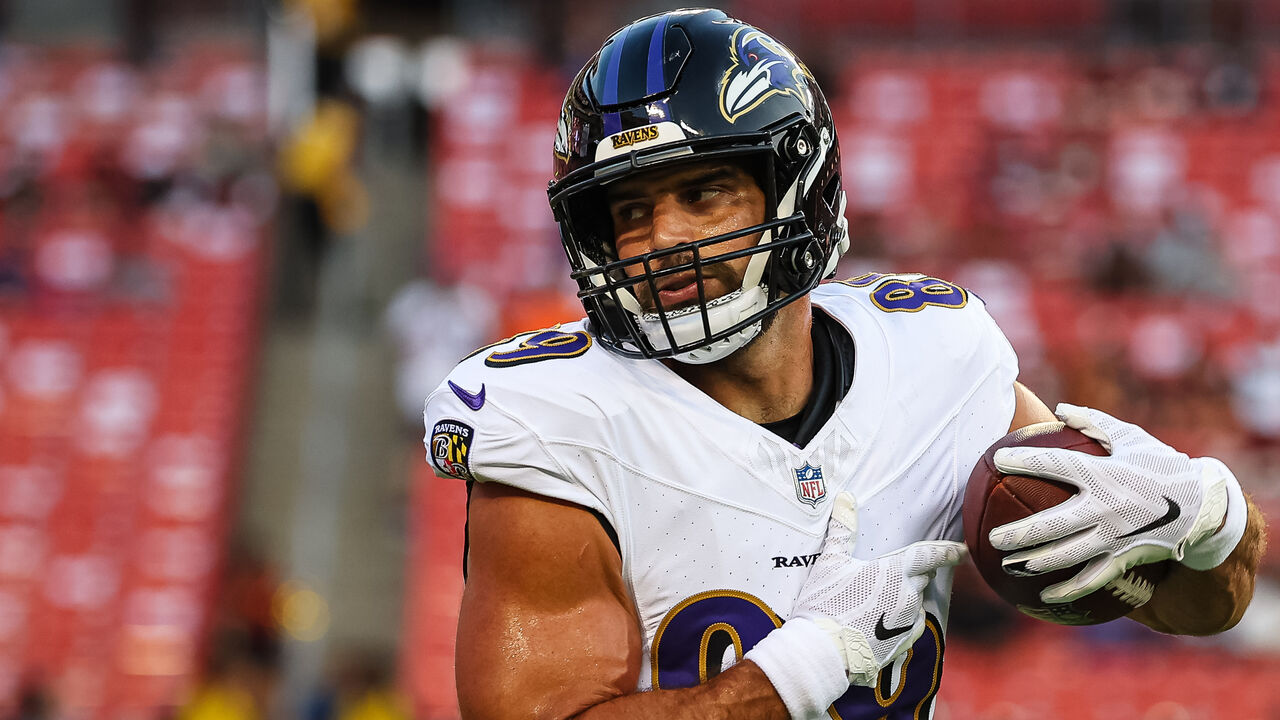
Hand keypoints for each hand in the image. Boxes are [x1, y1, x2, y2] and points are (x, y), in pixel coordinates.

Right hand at [745, 493, 964, 716]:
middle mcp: (909, 596)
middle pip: (921, 578)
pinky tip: (881, 621)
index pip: (930, 555)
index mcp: (896, 572)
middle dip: (915, 572)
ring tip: (877, 601)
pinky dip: (901, 619)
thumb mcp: (830, 562)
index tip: (962, 550)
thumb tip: (845, 498)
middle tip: (894, 572)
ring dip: (904, 597)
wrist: (824, 652)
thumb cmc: (826, 603)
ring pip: (915, 602)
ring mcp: (908, 621)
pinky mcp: (904, 642)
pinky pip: (910, 624)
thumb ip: (842, 529)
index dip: (949, 551)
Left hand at [989, 403, 1232, 603]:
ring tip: (1008, 565)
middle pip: (1053, 523)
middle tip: (993, 537)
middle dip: (1019, 532)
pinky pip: (1093, 578)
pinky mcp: (1125, 558)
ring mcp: (1115, 537)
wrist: (1204, 506)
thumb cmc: (1161, 466)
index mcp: (1104, 474)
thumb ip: (1094, 422)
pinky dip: (1068, 589)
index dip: (1024, 461)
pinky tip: (1044, 595)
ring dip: (1035, 562)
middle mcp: (1106, 508)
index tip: (997, 459)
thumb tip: (1060, 408)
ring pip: (1067, 555)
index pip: (1055, 465)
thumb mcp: (1131, 438)